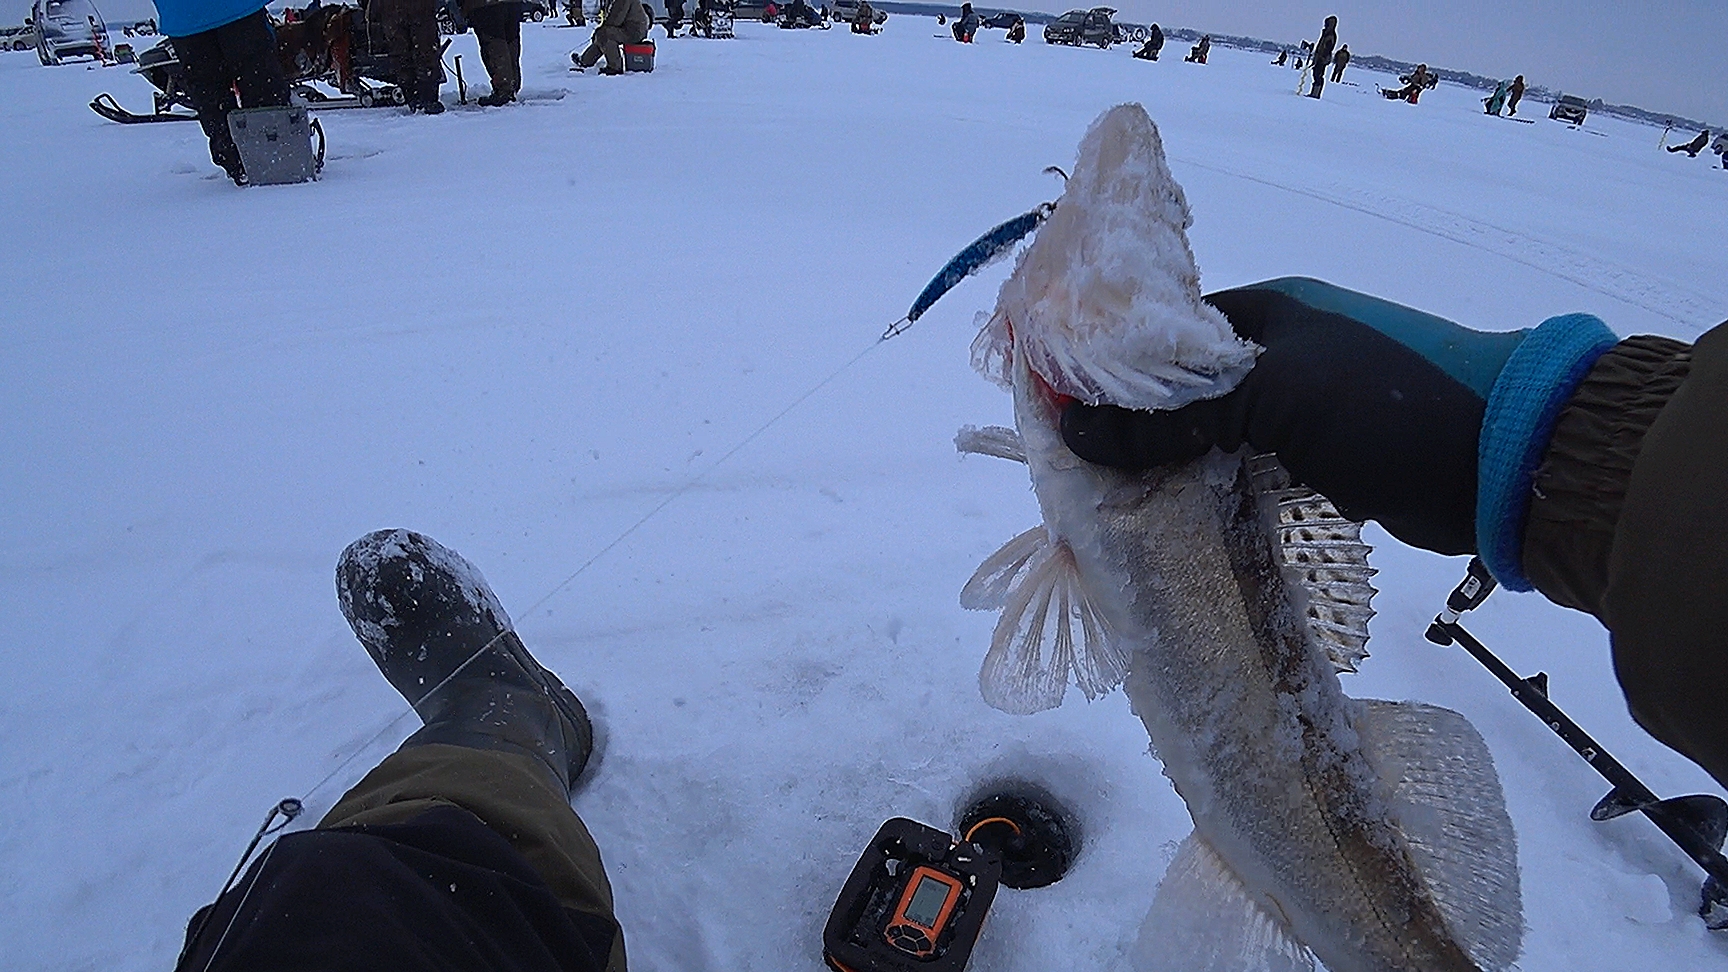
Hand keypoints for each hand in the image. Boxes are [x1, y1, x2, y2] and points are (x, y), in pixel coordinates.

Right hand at [1059, 278, 1519, 554]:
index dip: (1109, 375)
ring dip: (1173, 468)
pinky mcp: (1324, 461)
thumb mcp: (1271, 397)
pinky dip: (1215, 494)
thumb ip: (1174, 416)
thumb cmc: (1386, 402)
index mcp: (1266, 314)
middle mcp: (1279, 354)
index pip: (1161, 337)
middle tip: (1081, 475)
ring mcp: (1304, 409)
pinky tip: (1178, 524)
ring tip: (1114, 506)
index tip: (1059, 418)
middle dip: (1134, 430)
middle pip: (1182, 392)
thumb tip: (1073, 432)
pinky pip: (1249, 473)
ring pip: (1214, 437)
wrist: (1502, 460)